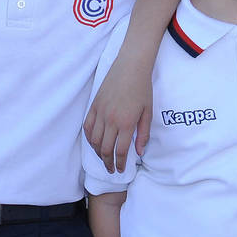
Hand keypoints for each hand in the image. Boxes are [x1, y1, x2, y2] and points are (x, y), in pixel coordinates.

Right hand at [83, 51, 152, 172]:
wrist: (130, 66)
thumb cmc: (142, 88)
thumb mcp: (148, 112)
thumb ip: (143, 134)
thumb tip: (140, 152)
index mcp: (127, 123)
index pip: (120, 151)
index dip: (120, 163)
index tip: (121, 170)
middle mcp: (111, 120)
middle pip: (105, 149)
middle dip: (107, 163)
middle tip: (111, 169)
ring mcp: (100, 112)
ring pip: (94, 140)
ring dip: (97, 153)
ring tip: (103, 158)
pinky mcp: (94, 105)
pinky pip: (88, 127)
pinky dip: (89, 138)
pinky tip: (94, 143)